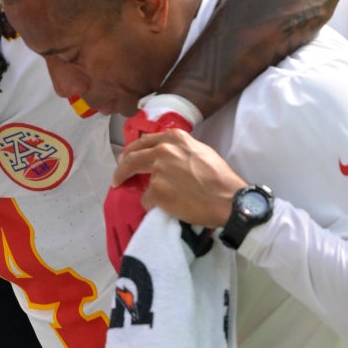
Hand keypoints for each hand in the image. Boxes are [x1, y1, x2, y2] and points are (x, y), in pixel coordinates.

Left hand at [113, 129, 245, 231]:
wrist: (228, 199)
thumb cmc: (221, 177)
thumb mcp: (201, 151)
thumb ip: (180, 149)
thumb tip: (167, 156)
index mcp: (174, 138)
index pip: (143, 141)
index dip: (133, 151)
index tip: (127, 158)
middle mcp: (162, 150)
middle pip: (131, 157)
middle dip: (121, 168)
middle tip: (118, 177)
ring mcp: (158, 171)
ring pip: (137, 180)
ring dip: (140, 189)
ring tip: (146, 198)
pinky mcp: (156, 192)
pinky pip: (146, 200)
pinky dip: (152, 205)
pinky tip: (164, 208)